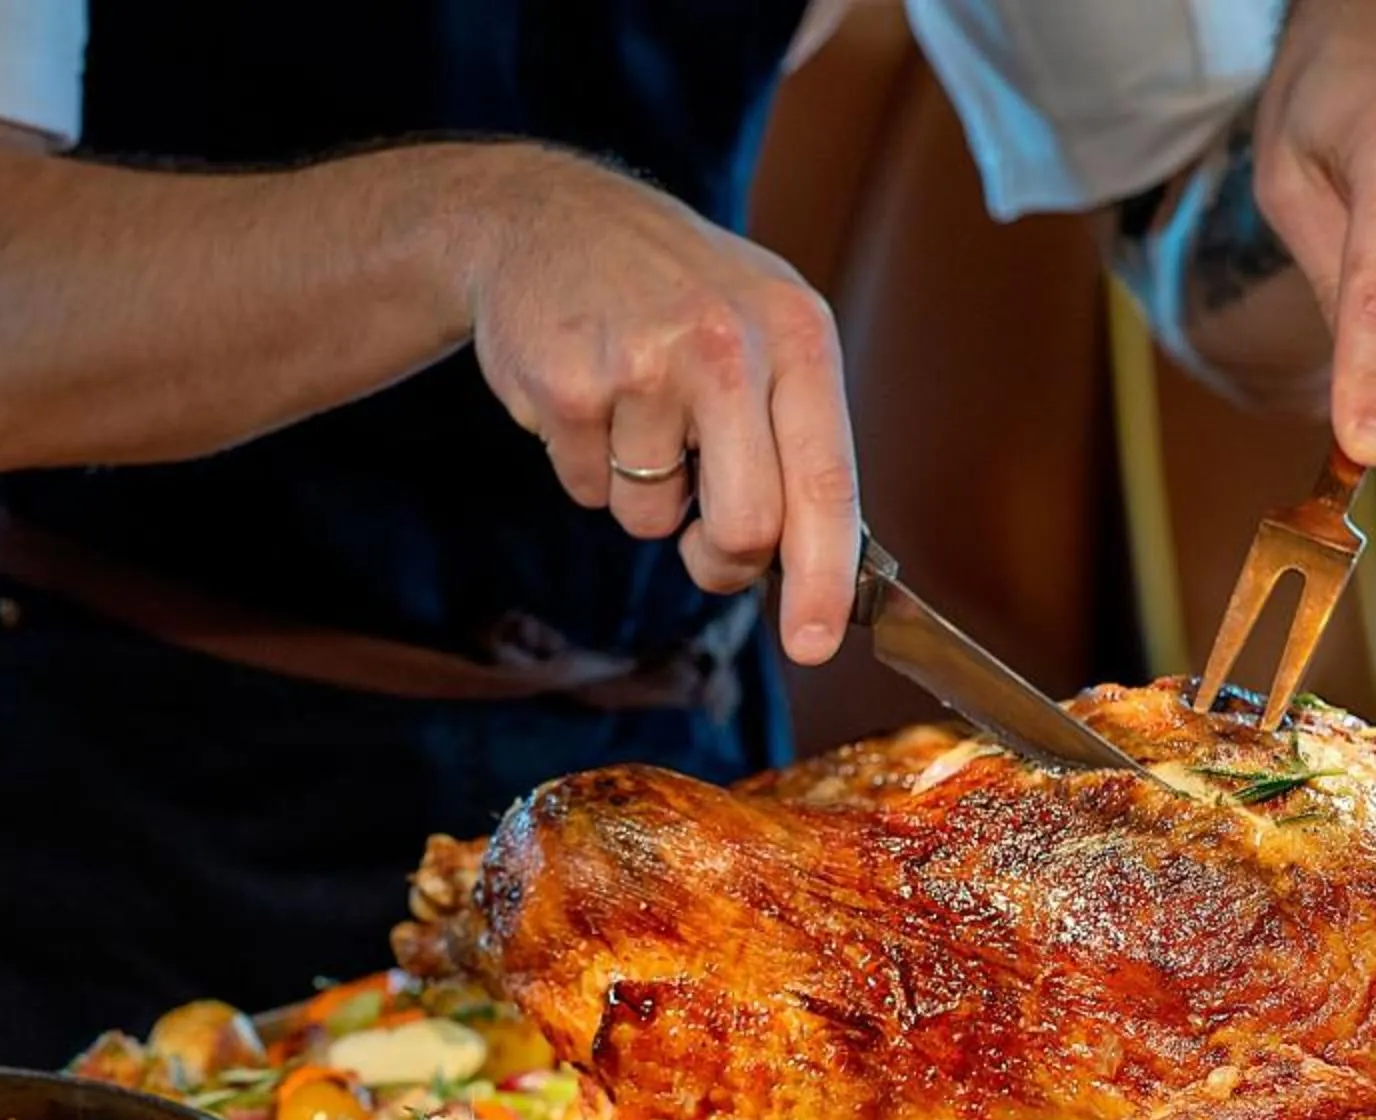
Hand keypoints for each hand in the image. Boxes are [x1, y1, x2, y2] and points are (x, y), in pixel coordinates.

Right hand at [461, 149, 859, 662]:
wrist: (548, 219)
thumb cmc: (672, 291)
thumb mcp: (762, 329)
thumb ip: (794, 435)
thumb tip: (815, 567)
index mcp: (796, 336)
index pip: (827, 483)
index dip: (822, 578)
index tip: (813, 644)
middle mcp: (729, 346)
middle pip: (744, 526)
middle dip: (719, 558)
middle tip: (697, 541)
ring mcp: (644, 365)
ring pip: (650, 518)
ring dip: (638, 492)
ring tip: (631, 408)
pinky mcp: (567, 386)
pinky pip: (585, 489)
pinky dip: (584, 464)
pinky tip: (586, 396)